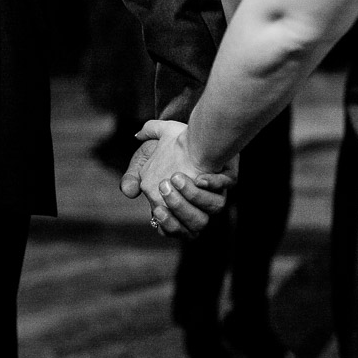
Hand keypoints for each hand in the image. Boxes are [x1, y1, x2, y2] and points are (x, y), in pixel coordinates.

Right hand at [120, 121, 235, 237]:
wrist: (190, 128)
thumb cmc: (166, 147)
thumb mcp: (143, 158)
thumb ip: (132, 175)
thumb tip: (129, 191)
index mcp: (182, 205)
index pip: (178, 229)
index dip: (169, 225)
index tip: (157, 211)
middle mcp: (202, 203)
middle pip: (197, 224)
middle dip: (180, 209)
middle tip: (164, 188)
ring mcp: (217, 189)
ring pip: (215, 207)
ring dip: (196, 196)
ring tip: (178, 177)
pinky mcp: (228, 172)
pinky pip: (228, 182)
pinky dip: (215, 182)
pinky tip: (201, 176)